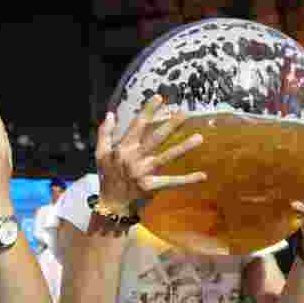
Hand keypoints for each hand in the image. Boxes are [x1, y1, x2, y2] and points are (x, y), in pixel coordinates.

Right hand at [95, 94, 206, 214]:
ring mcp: (143, 173)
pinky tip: (203, 176)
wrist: (111, 205)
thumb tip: (111, 114)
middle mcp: (134, 158)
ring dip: (184, 147)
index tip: (160, 97)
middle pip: (156, 138)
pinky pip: (172, 182)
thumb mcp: (100, 154)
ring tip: (200, 137)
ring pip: (166, 157)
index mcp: (123, 148)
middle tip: (185, 113)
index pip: (137, 125)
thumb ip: (105, 133)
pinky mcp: (151, 187)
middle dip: (171, 124)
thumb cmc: (107, 177)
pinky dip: (187, 179)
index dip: (148, 111)